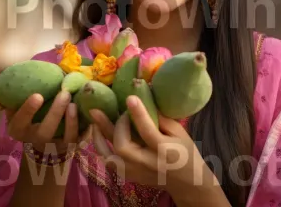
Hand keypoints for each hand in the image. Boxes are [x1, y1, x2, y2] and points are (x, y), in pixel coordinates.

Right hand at [0, 91, 90, 154]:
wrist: (43, 151)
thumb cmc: (28, 123)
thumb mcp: (13, 115)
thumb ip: (4, 104)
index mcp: (19, 131)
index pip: (20, 122)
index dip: (28, 110)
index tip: (37, 95)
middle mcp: (37, 141)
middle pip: (45, 132)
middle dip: (55, 113)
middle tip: (64, 93)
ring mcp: (57, 147)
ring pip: (66, 138)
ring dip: (72, 122)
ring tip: (75, 103)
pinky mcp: (73, 147)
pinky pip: (81, 139)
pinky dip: (86, 127)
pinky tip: (89, 112)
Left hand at [90, 95, 218, 194]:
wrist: (186, 182)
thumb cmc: (185, 151)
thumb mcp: (180, 133)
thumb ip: (162, 119)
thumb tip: (144, 98)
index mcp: (164, 150)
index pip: (148, 131)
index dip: (138, 114)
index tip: (130, 97)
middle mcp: (147, 163)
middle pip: (123, 147)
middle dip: (118, 126)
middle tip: (121, 114)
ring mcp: (136, 173)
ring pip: (110, 158)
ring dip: (100, 138)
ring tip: (94, 120)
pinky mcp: (129, 177)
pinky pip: (109, 163)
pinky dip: (101, 147)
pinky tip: (99, 134)